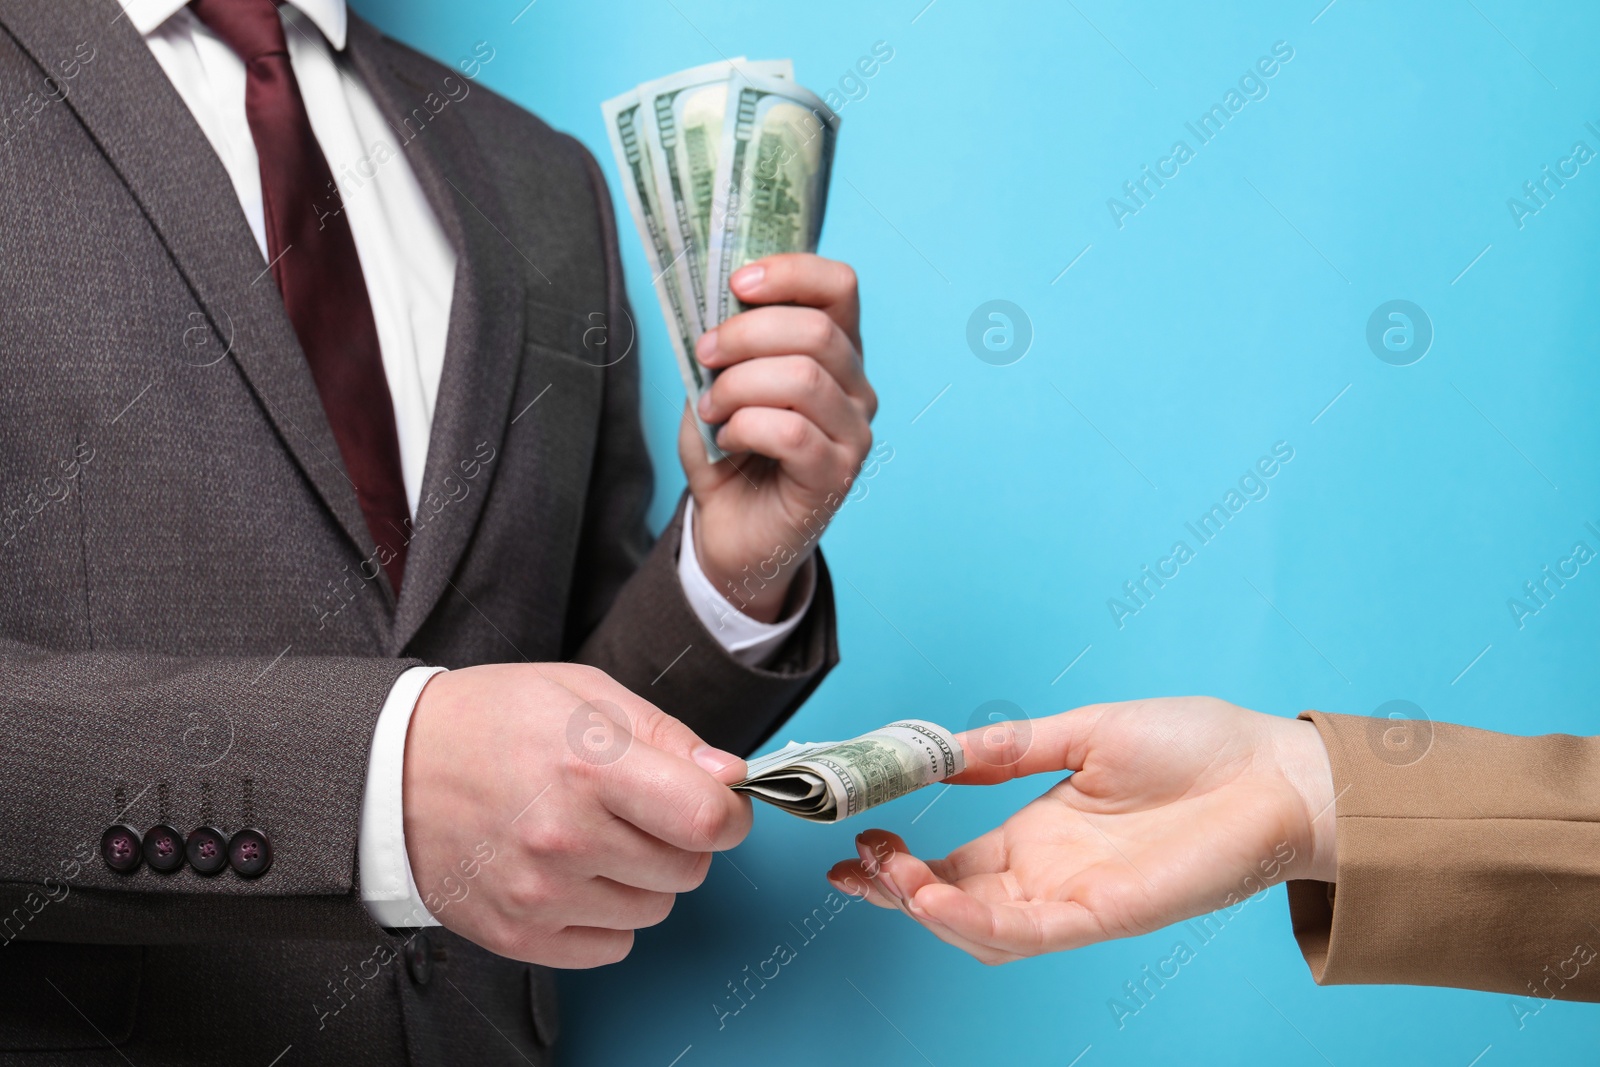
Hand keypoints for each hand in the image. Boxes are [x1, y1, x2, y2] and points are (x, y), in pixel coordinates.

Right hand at [402, 663, 750, 966]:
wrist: (389, 769)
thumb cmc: (491, 721)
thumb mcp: (582, 693)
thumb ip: (666, 734)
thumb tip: (731, 777)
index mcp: (590, 765)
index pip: (708, 819)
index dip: (730, 811)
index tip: (716, 799)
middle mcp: (567, 836)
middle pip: (690, 869)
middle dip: (681, 839)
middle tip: (638, 808)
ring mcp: (540, 894)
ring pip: (655, 910)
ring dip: (642, 878)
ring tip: (594, 835)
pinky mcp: (518, 935)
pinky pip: (612, 948)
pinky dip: (606, 917)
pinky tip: (573, 875)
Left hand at [683, 253, 876, 621]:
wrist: (733, 532)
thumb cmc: (731, 453)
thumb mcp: (717, 386)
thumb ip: (723, 348)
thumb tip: (714, 310)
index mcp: (835, 352)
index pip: (840, 287)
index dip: (791, 272)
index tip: (737, 283)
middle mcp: (855, 388)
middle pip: (817, 330)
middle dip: (745, 334)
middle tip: (704, 354)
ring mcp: (853, 434)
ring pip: (803, 379)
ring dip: (739, 385)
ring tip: (712, 406)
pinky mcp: (836, 477)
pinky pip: (792, 432)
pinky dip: (746, 427)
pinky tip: (729, 439)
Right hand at [826, 697, 1336, 963]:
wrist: (1275, 770)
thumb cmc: (1198, 747)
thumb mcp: (1084, 733)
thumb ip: (1010, 747)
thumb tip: (941, 749)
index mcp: (1041, 834)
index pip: (954, 864)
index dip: (900, 862)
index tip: (856, 839)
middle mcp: (1051, 875)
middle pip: (954, 904)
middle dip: (895, 892)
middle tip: (854, 866)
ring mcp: (1076, 899)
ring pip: (981, 930)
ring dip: (926, 911)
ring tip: (888, 876)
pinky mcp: (1106, 915)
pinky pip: (1026, 934)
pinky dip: (972, 921)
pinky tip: (932, 894)